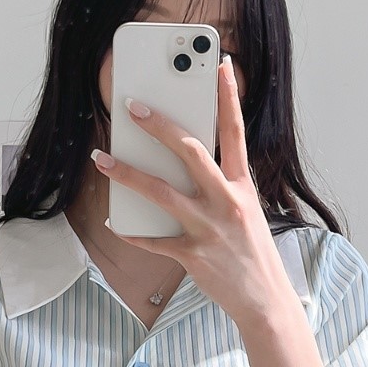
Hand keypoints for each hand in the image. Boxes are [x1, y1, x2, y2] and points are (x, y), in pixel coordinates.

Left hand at [92, 56, 289, 324]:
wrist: (265, 301)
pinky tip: (114, 221)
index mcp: (243, 187)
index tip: (219, 66)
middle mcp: (226, 202)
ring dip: (127, 173)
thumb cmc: (252, 254)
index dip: (228, 97)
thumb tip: (187, 163)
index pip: (236, 132)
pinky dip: (130, 231)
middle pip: (191, 152)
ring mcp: (208, 228)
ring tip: (102, 158)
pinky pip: (153, 240)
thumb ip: (223, 186)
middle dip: (160, 126)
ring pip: (161, 192)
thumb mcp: (247, 212)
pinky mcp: (192, 255)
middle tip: (134, 107)